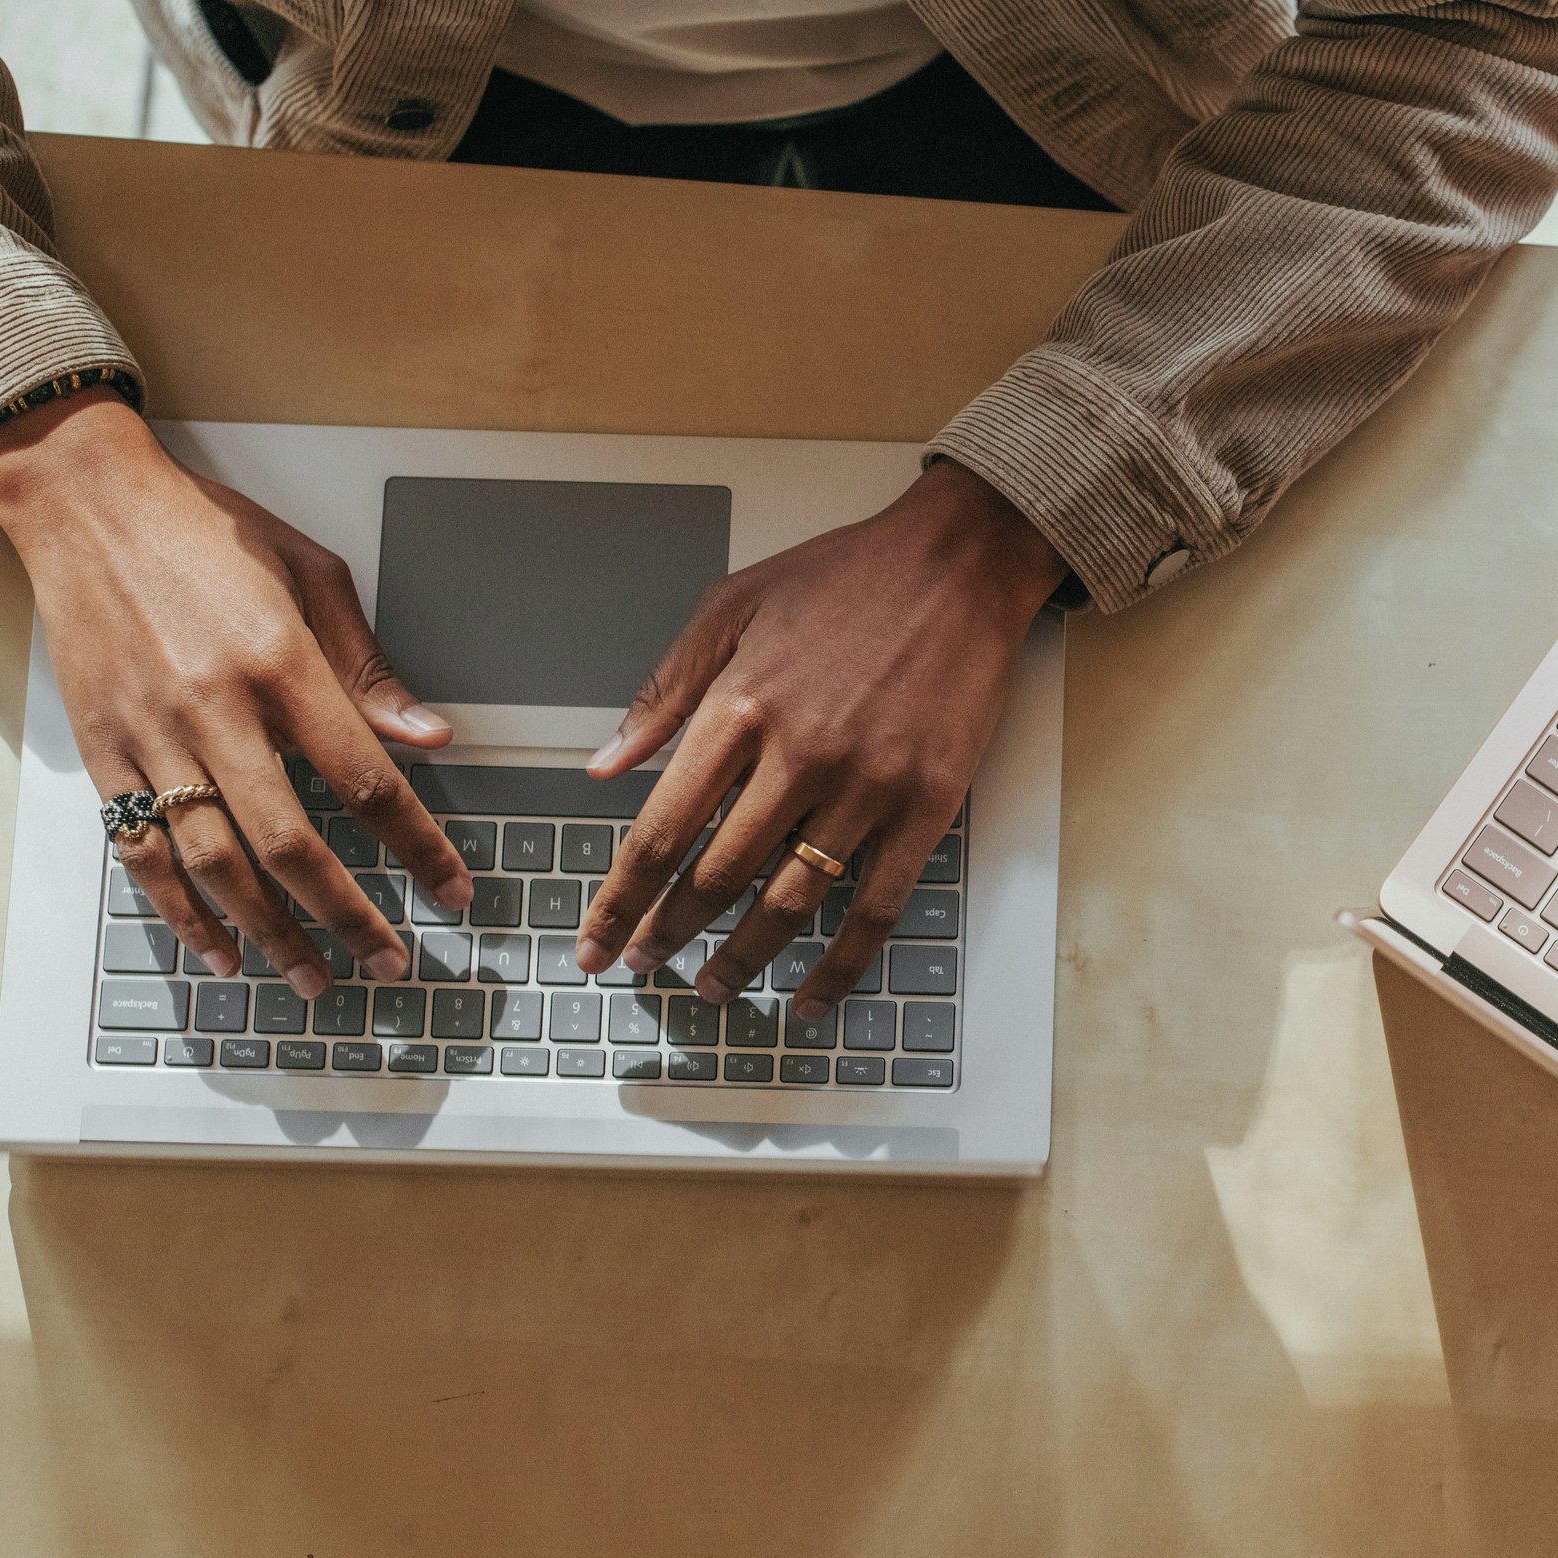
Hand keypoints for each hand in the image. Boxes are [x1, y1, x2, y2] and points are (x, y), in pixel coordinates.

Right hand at [0, 388, 470, 998]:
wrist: (85, 500)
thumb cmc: (206, 532)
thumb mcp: (312, 576)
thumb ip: (369, 668)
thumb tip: (430, 737)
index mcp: (280, 664)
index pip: (366, 779)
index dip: (417, 847)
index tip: (453, 891)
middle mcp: (215, 710)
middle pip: (293, 844)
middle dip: (349, 918)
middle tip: (390, 965)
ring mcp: (152, 736)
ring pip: (217, 864)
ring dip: (271, 933)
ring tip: (313, 978)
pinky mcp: (103, 749)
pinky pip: (141, 850)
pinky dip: (180, 910)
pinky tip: (219, 949)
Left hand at [572, 459, 1066, 1015]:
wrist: (960, 561)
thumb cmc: (847, 576)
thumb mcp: (732, 605)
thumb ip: (665, 689)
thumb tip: (606, 765)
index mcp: (741, 705)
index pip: (662, 829)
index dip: (621, 898)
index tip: (597, 940)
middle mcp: (799, 755)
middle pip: (716, 877)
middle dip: (669, 934)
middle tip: (643, 965)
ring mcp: (867, 785)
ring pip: (790, 902)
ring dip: (743, 957)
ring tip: (712, 986)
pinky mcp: (927, 804)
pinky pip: (878, 906)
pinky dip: (843, 963)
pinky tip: (813, 996)